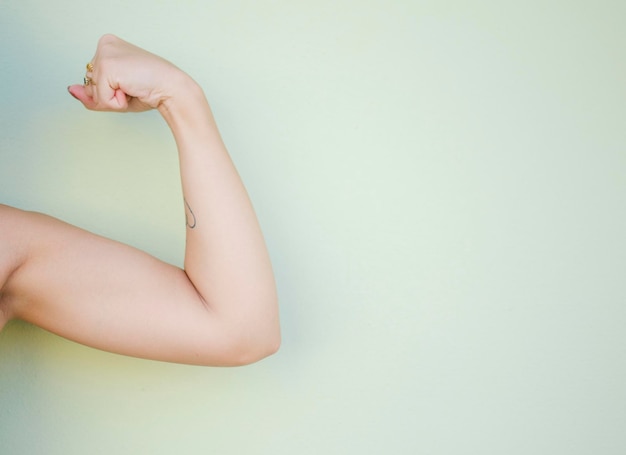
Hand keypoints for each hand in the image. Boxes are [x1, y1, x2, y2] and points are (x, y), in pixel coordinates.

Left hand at [68, 34, 185, 111]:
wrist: (172, 89)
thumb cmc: (150, 90)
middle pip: (90, 84)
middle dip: (109, 95)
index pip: (92, 79)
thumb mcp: (117, 94)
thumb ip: (92, 95)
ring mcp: (104, 54)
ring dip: (114, 100)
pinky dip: (117, 102)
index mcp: (108, 46)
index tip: (132, 82)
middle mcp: (104, 45)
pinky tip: (132, 89)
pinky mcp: (107, 66)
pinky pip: (101, 98)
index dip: (110, 90)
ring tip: (133, 88)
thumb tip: (71, 90)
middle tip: (133, 86)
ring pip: (93, 92)